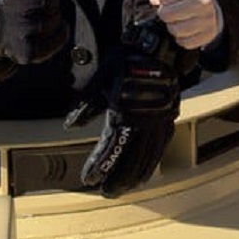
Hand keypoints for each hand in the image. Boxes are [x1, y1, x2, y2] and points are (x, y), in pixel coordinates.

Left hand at [74, 53, 179, 196]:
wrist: (158, 47)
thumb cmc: (129, 60)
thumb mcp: (101, 79)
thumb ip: (86, 105)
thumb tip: (71, 124)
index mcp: (124, 113)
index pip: (110, 147)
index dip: (99, 165)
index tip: (90, 178)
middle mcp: (143, 122)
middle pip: (131, 159)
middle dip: (118, 177)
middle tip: (108, 191)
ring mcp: (158, 121)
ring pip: (148, 156)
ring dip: (136, 174)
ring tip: (126, 187)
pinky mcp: (167, 118)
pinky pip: (161, 146)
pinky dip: (153, 161)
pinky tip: (148, 169)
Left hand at [149, 0, 219, 49]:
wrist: (215, 10)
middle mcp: (202, 3)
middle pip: (166, 15)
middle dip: (165, 12)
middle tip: (171, 8)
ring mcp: (205, 21)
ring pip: (174, 29)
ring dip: (172, 25)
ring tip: (179, 17)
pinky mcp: (205, 36)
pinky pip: (183, 41)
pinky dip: (181, 37)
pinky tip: (185, 27)